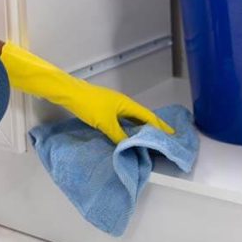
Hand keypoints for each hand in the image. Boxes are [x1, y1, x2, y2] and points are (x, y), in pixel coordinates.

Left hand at [0, 43, 174, 143]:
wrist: (68, 94)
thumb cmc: (88, 105)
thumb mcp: (105, 123)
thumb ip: (119, 136)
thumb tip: (131, 147)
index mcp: (127, 104)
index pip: (149, 117)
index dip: (161, 127)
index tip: (173, 136)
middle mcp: (123, 104)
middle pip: (142, 118)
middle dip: (153, 129)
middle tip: (163, 141)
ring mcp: (113, 106)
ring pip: (131, 120)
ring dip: (140, 130)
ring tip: (148, 142)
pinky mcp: (104, 110)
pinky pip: (122, 121)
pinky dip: (128, 130)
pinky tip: (126, 137)